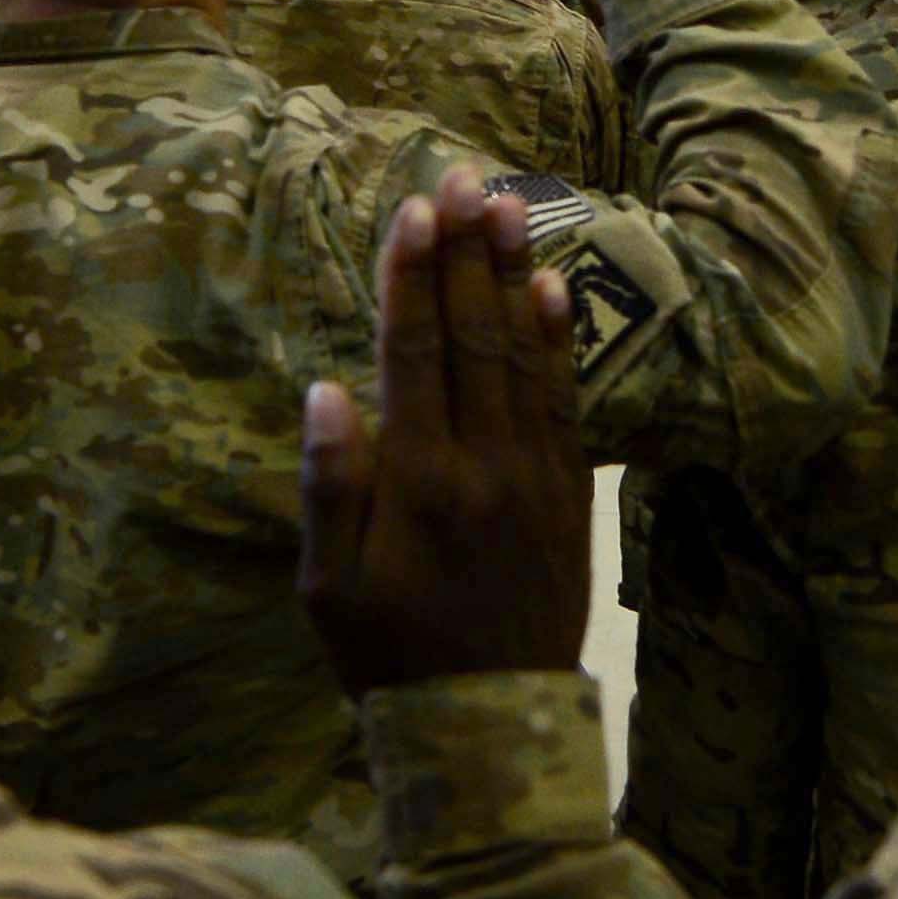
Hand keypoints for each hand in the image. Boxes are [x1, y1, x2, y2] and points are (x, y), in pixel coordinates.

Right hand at [300, 171, 593, 690]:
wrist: (487, 724)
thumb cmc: (386, 654)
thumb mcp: (328, 587)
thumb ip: (331, 487)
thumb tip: (326, 390)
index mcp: (417, 484)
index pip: (413, 356)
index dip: (411, 279)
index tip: (412, 210)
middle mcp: (483, 466)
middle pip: (474, 338)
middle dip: (465, 252)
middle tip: (462, 175)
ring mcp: (536, 478)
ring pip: (526, 357)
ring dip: (514, 276)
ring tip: (509, 203)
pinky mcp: (571, 495)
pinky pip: (568, 402)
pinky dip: (559, 342)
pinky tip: (553, 289)